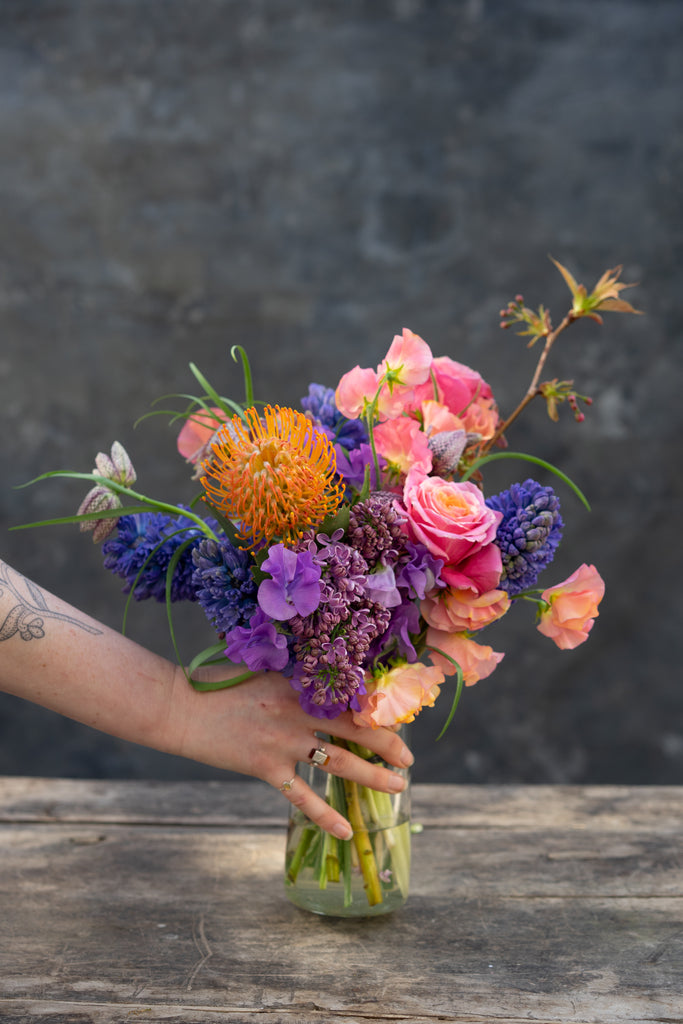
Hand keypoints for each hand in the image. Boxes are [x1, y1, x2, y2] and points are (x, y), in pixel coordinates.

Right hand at [169, 666, 413, 837]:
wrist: (180, 706)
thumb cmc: (218, 683)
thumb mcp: (262, 669)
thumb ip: (295, 677)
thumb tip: (326, 683)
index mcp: (299, 682)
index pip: (350, 696)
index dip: (378, 709)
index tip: (398, 717)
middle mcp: (297, 710)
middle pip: (355, 729)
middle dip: (388, 745)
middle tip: (409, 759)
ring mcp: (282, 742)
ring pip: (339, 762)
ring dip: (373, 776)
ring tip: (398, 787)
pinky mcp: (265, 767)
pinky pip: (303, 797)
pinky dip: (326, 816)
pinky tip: (347, 831)